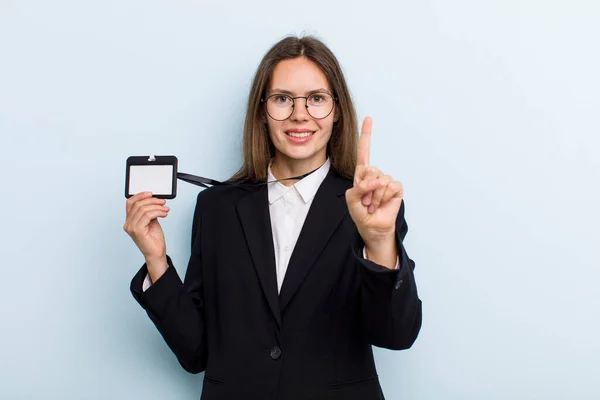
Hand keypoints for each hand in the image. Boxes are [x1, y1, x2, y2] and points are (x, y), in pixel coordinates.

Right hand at [123, 192, 169, 279]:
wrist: (156, 253)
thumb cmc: (154, 239)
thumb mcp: (151, 221)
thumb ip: (149, 211)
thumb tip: (153, 200)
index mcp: (129, 221)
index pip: (130, 203)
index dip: (140, 195)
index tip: (151, 194)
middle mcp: (128, 224)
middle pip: (137, 204)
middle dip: (152, 200)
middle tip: (162, 202)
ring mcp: (131, 227)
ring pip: (143, 209)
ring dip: (157, 206)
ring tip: (165, 209)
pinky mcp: (137, 230)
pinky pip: (147, 215)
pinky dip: (157, 212)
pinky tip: (163, 213)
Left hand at [345, 117, 403, 245]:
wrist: (372, 227)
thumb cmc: (360, 213)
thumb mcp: (352, 199)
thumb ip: (360, 187)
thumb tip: (377, 181)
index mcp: (362, 174)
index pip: (364, 151)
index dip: (367, 135)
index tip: (369, 118)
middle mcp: (375, 174)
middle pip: (371, 170)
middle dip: (366, 189)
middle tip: (365, 201)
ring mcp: (387, 180)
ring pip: (381, 181)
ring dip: (375, 197)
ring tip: (373, 205)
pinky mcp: (397, 188)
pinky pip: (391, 187)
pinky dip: (385, 198)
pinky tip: (383, 204)